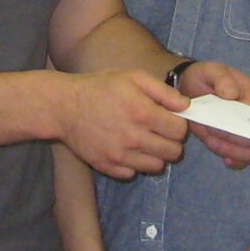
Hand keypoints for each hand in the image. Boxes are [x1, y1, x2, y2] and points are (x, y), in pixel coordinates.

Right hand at [59, 71, 189, 178]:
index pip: (180, 131)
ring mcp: (119, 155)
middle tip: (158, 131)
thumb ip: (163, 91)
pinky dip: (134, 163)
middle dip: (170, 141)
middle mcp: (133, 137)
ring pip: (156, 166)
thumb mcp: (132, 77)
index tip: (169, 120)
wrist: (63, 106)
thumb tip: (186, 106)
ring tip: (143, 140)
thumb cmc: (99, 88)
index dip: (179, 124)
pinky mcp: (107, 166)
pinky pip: (133, 172)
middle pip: (173, 152)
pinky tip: (126, 148)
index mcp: (142, 112)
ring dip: (155, 154)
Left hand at [169, 60, 249, 168]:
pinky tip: (224, 159)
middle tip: (210, 134)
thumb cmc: (204, 77)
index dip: (235, 123)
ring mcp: (247, 130)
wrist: (190, 90)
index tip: (214, 122)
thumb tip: (232, 93)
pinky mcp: (238, 142)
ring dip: (230, 150)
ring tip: (210, 141)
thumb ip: (221, 78)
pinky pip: (243, 158)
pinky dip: (235, 161)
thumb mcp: (209, 70)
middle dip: (231, 140)